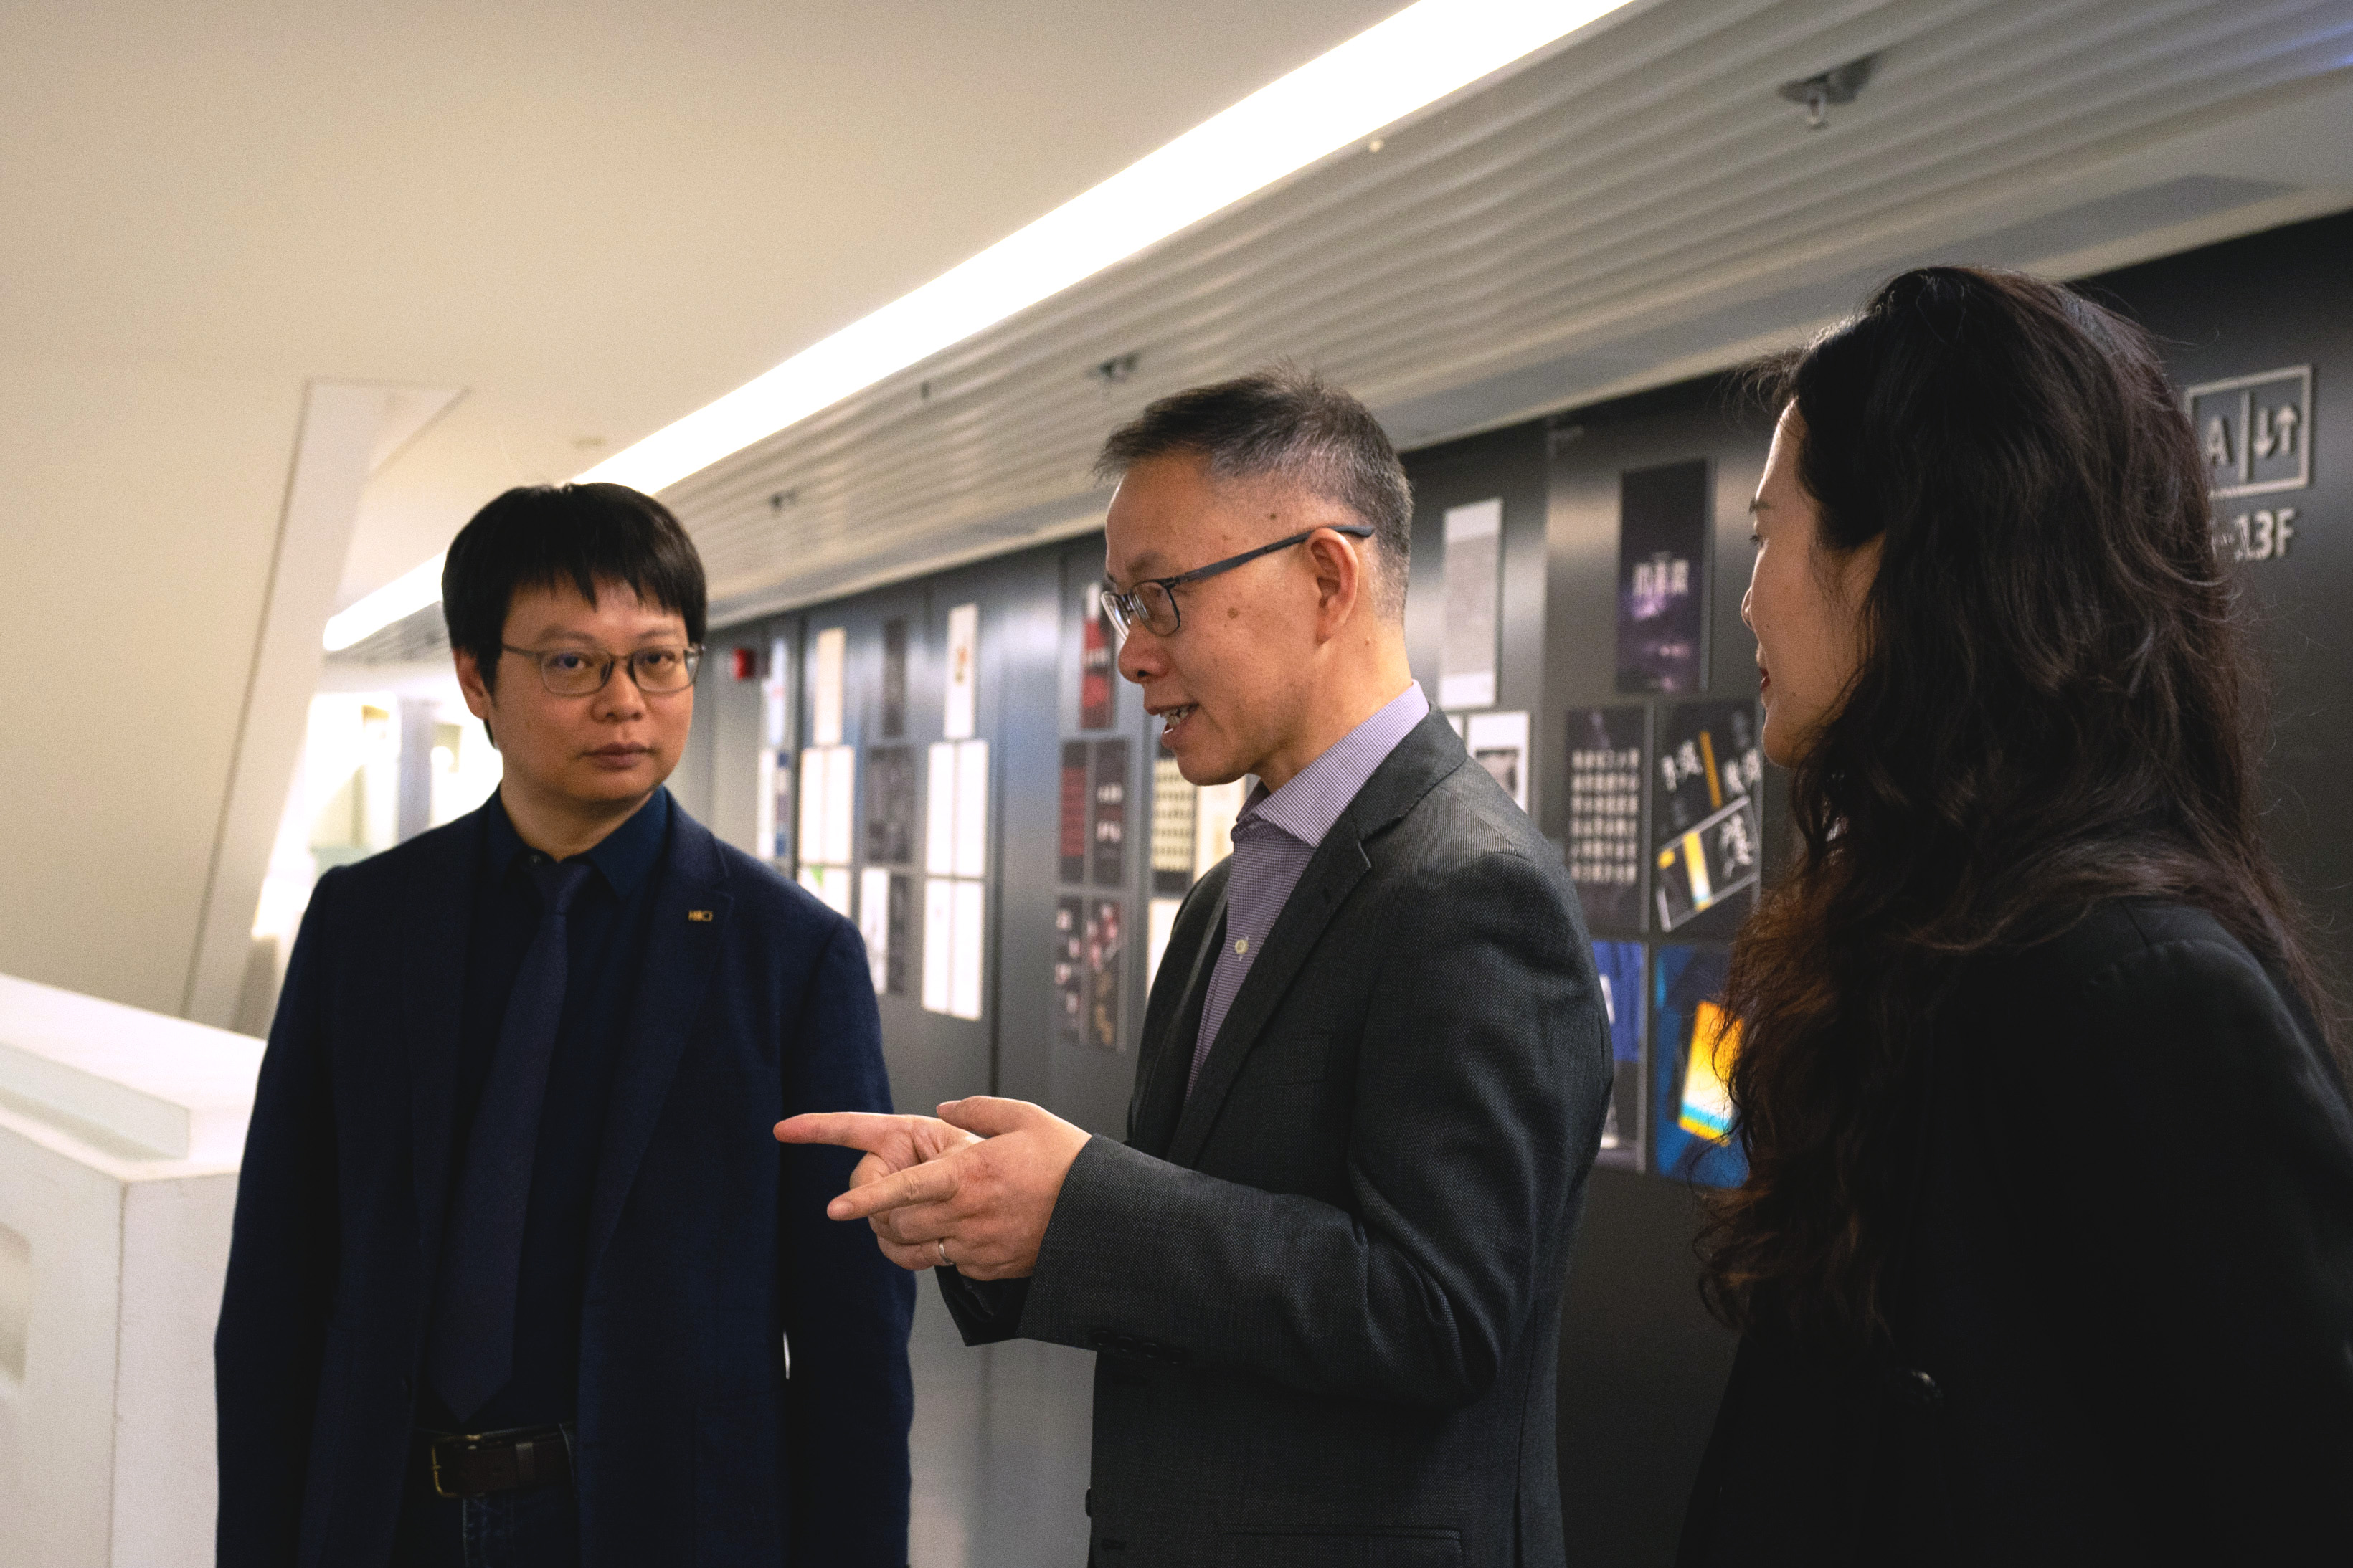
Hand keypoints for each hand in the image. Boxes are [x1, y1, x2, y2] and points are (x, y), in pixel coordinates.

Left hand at [776, 1098, 1091, 1280]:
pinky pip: (947, 1262)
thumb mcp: (1026, 1117)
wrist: (1104, 1214)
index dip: (863, 1199)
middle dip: (879, 1214)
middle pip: (897, 1225)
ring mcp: (977, 1248)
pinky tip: (968, 1225)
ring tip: (920, 1212)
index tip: (833, 1208)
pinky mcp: (988, 1269)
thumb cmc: (1066, 1159)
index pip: (902, 1190)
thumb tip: (943, 1107)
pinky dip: (943, 1246)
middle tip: (886, 1196)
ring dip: (904, 1232)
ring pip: (916, 1248)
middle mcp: (967, 1215)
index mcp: (969, 1174)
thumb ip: (978, 1109)